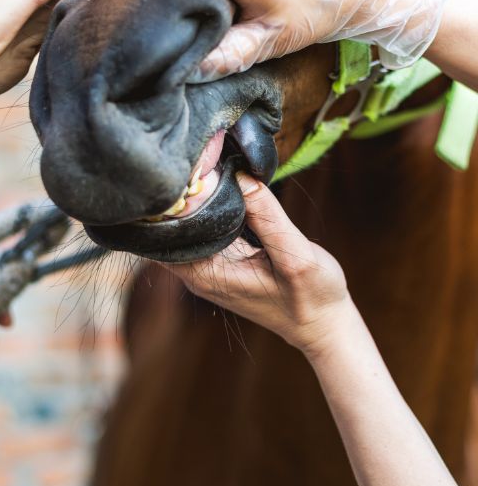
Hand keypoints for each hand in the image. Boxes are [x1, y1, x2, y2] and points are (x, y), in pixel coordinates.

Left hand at [165, 173, 351, 354]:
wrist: (323, 325)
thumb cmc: (312, 297)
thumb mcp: (295, 255)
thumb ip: (267, 216)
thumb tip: (240, 176)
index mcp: (205, 273)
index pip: (162, 233)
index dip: (173, 199)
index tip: (192, 169)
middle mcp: (196, 272)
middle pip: (169, 226)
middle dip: (184, 193)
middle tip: (205, 160)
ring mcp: (206, 267)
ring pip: (185, 226)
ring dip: (198, 199)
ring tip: (215, 167)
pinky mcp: (220, 261)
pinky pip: (204, 229)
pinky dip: (212, 209)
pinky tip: (227, 187)